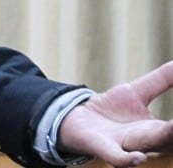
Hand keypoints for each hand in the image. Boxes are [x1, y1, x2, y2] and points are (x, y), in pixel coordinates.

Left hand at [58, 61, 172, 166]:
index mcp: (159, 131)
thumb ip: (162, 81)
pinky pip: (117, 158)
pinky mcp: (104, 148)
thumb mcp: (138, 92)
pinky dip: (127, 160)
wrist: (76, 121)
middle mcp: (147, 142)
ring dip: (166, 139)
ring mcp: (126, 146)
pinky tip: (137, 158)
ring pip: (149, 145)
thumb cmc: (111, 111)